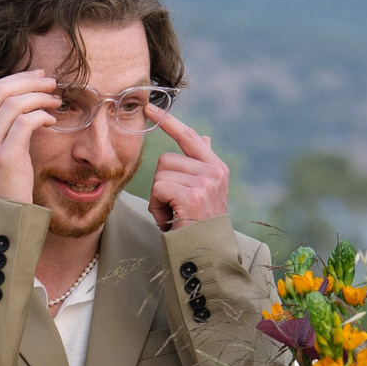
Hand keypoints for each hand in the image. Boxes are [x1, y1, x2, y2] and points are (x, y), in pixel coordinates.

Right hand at [0, 71, 59, 204]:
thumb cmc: (2, 184)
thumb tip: (18, 98)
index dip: (17, 78)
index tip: (37, 75)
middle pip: (0, 90)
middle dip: (29, 81)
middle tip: (51, 82)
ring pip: (14, 103)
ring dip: (40, 97)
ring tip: (56, 101)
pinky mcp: (4, 158)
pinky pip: (25, 123)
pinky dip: (42, 115)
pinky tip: (51, 120)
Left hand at [147, 106, 228, 230]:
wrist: (208, 256)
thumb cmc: (200, 227)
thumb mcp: (204, 192)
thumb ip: (201, 165)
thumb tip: (205, 138)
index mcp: (217, 168)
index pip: (189, 137)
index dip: (168, 122)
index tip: (149, 108)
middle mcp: (214, 172)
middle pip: (166, 159)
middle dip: (161, 184)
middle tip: (173, 208)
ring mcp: (205, 182)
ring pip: (160, 174)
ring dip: (158, 198)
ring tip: (174, 215)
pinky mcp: (193, 195)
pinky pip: (159, 188)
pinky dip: (158, 208)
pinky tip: (171, 220)